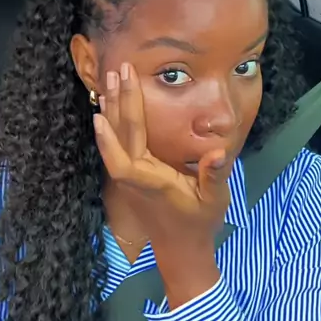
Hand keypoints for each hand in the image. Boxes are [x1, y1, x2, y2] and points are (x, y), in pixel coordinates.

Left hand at [95, 64, 231, 306]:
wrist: (181, 248)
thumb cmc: (199, 223)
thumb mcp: (214, 200)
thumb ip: (213, 176)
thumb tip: (218, 153)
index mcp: (153, 184)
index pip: (127, 159)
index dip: (111, 139)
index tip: (101, 116)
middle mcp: (136, 180)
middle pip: (121, 139)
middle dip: (118, 104)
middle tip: (117, 72)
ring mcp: (131, 178)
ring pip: (116, 141)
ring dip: (112, 111)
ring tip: (108, 82)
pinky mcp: (131, 176)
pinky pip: (118, 146)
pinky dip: (112, 125)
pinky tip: (108, 108)